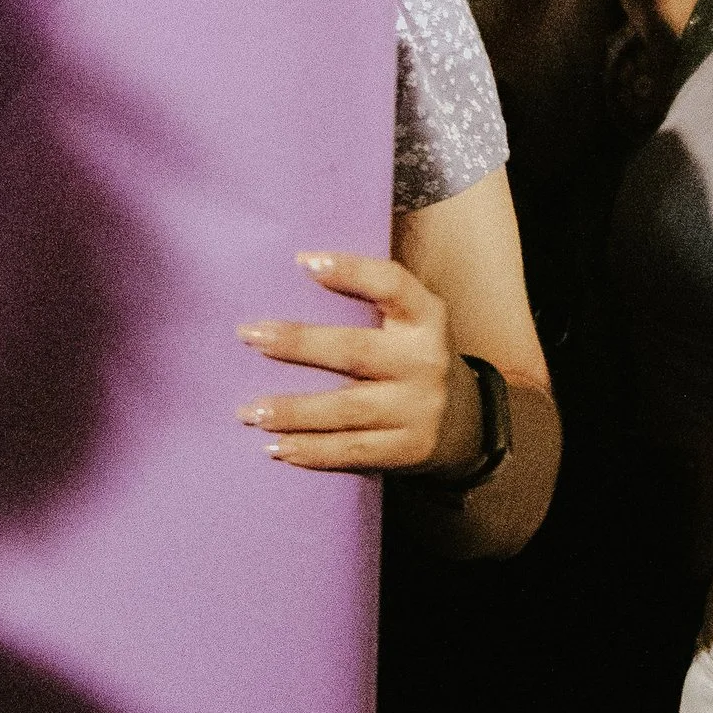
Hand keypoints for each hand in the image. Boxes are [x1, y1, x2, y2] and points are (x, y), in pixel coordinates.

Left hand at [236, 249, 464, 472]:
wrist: (462, 422)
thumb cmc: (411, 360)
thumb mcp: (406, 325)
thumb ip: (366, 305)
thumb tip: (293, 276)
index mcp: (426, 318)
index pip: (392, 285)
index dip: (352, 271)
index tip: (304, 261)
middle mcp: (426, 360)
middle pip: (356, 351)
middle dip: (298, 344)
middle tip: (249, 335)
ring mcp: (419, 408)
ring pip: (347, 408)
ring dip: (293, 410)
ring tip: (249, 410)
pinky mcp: (409, 449)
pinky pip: (352, 450)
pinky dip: (311, 450)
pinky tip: (277, 447)